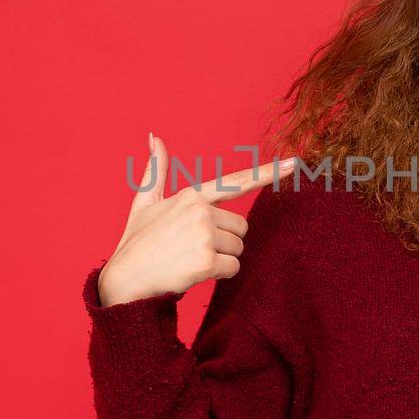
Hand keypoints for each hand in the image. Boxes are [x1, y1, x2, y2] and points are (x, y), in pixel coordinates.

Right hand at [97, 132, 297, 306]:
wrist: (125, 281)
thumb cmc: (137, 242)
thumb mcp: (145, 203)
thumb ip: (155, 171)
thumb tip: (155, 137)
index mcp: (191, 195)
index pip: (235, 182)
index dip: (266, 174)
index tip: (294, 164)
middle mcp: (200, 210)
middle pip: (241, 228)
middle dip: (225, 241)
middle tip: (193, 249)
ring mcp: (204, 234)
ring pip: (238, 249)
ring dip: (221, 259)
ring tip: (190, 260)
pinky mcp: (206, 260)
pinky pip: (233, 268)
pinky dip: (219, 275)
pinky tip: (193, 273)